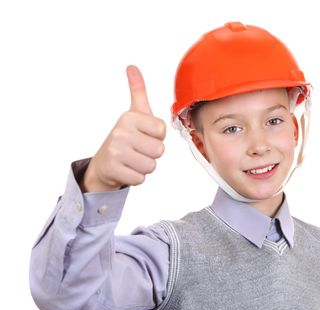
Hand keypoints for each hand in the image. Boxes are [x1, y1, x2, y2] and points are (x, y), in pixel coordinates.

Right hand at [81, 65, 166, 191]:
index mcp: (129, 117)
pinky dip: (136, 177)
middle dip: (151, 153)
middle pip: (159, 150)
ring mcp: (115, 152)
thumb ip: (137, 91)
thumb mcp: (134, 113)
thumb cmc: (125, 136)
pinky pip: (141, 179)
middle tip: (137, 149)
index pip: (162, 132)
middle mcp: (120, 132)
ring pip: (151, 166)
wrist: (103, 163)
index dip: (156, 137)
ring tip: (131, 159)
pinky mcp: (113, 170)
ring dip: (144, 166)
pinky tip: (126, 169)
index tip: (143, 135)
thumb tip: (132, 67)